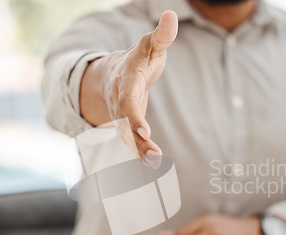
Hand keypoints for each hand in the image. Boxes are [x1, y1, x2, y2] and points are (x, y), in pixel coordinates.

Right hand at [80, 11, 177, 165]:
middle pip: (125, 123)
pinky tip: (152, 169)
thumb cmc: (138, 59)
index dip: (133, 117)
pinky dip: (140, 155)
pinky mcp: (127, 125)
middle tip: (152, 154)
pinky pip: (131, 141)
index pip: (127, 100)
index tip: (144, 132)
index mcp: (125, 81)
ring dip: (139, 152)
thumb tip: (170, 14)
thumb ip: (162, 35)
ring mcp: (121, 115)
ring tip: (154, 166)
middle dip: (136, 140)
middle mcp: (119, 101)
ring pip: (127, 136)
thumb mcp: (150, 45)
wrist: (115, 73)